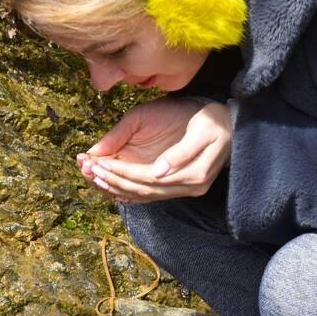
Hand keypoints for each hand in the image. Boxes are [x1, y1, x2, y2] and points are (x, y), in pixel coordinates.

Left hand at [76, 97, 232, 202]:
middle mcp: (187, 187)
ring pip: (143, 195)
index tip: (97, 162)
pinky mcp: (180, 185)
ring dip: (116, 187)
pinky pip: (150, 194)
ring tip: (92, 176)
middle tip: (86, 170)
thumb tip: (156, 173)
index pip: (147, 179)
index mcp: (192, 174)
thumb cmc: (212, 120)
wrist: (230, 124)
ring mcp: (184, 189)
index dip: (121, 172)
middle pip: (142, 190)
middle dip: (112, 181)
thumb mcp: (199, 129)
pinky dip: (130, 192)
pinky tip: (112, 189)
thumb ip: (178, 152)